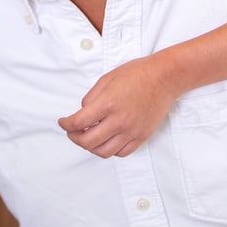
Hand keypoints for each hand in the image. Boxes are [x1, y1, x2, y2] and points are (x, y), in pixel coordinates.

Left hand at [57, 56, 177, 157]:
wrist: (164, 78)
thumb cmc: (137, 74)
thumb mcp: (107, 79)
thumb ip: (91, 98)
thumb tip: (82, 113)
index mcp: (108, 103)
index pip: (78, 122)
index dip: (65, 125)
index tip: (63, 122)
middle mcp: (119, 120)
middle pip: (88, 142)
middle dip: (74, 138)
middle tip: (72, 132)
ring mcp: (131, 131)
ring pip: (104, 152)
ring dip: (91, 147)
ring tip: (88, 138)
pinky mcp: (142, 136)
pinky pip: (121, 153)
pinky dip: (110, 150)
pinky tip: (106, 140)